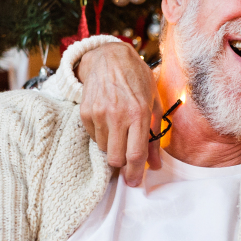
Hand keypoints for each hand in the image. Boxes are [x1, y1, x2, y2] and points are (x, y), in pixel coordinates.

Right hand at [76, 41, 161, 186]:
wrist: (109, 58)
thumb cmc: (137, 79)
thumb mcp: (153, 104)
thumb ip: (155, 135)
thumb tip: (155, 164)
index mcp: (138, 113)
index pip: (136, 153)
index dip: (135, 172)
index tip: (135, 182)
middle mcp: (117, 115)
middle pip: (116, 158)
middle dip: (122, 165)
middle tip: (127, 160)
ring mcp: (99, 114)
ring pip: (104, 149)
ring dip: (113, 147)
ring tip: (119, 130)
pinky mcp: (85, 112)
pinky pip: (94, 137)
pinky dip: (102, 136)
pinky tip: (108, 121)